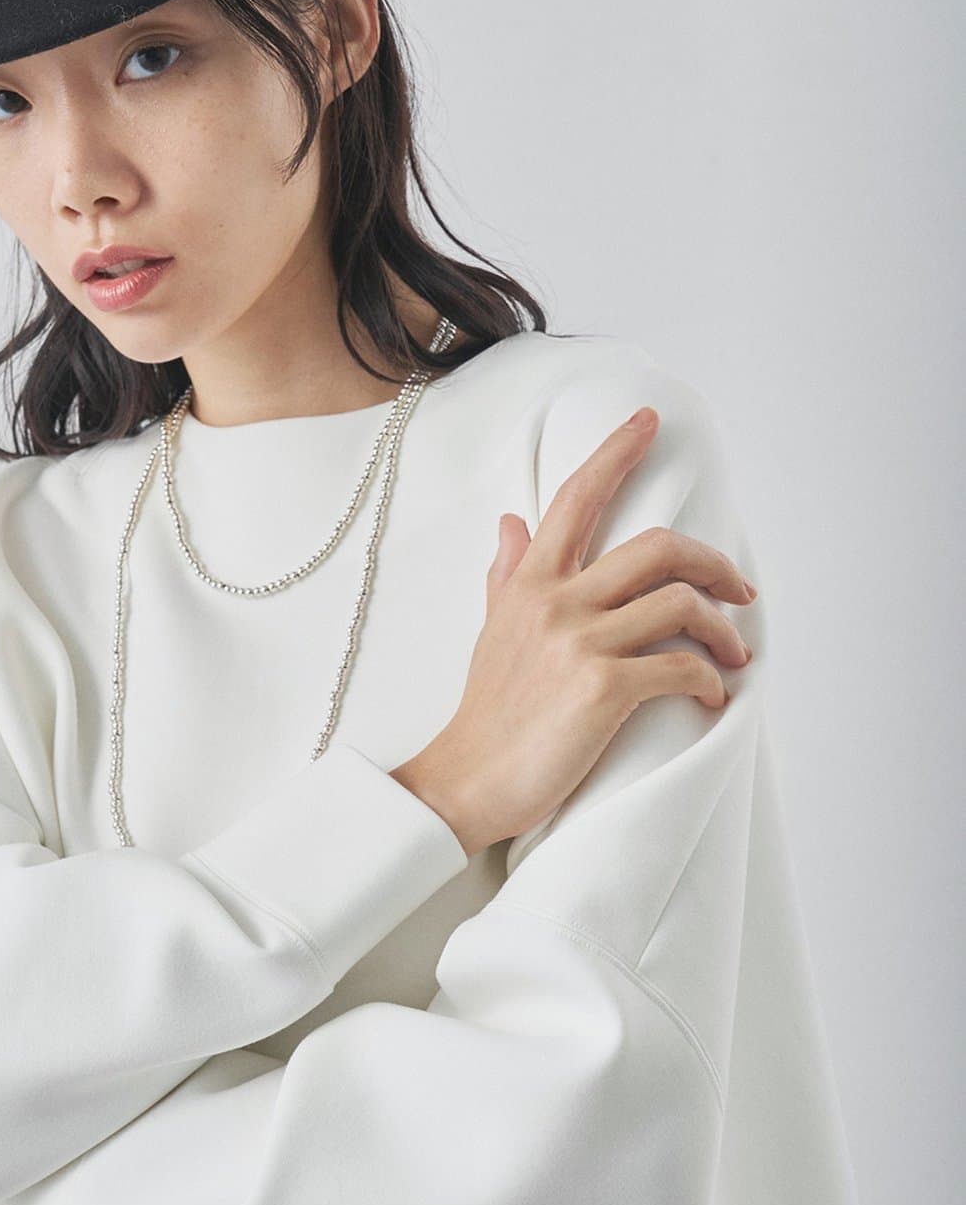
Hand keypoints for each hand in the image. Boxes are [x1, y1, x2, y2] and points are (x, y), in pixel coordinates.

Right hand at [394, 406, 757, 858]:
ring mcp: (579, 643)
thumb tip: (510, 522)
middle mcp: (555, 602)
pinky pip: (681, 666)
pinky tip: (711, 694)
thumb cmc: (484, 715)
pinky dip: (709, 679)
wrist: (464, 782)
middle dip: (714, 561)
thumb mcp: (491, 632)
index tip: (648, 422)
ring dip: (723, 630)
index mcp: (529, 584)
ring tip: (734, 653)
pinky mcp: (602, 689)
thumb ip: (505, 574)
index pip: (576, 500)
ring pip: (680, 602)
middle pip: (658, 547)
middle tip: (740, 589)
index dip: (616, 453)